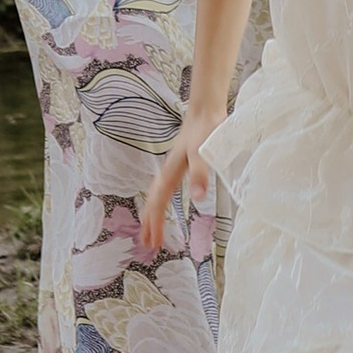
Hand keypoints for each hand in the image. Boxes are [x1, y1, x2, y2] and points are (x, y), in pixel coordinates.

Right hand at [139, 111, 223, 252]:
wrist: (206, 110)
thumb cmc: (205, 130)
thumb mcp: (203, 154)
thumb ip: (200, 174)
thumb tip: (198, 199)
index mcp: (171, 172)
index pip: (158, 203)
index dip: (155, 223)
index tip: (152, 242)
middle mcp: (169, 171)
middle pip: (153, 200)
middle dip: (149, 222)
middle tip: (147, 242)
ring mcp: (174, 166)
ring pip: (158, 193)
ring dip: (153, 211)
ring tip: (151, 226)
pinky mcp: (182, 162)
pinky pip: (165, 186)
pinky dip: (161, 198)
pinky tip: (166, 198)